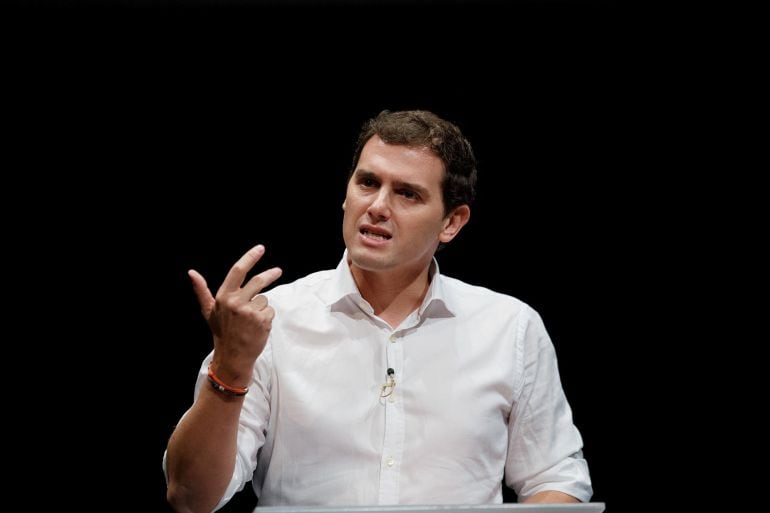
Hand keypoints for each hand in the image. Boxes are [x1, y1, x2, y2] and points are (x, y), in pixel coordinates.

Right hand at [188, 244, 281, 384]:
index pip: (238, 271)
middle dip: (271, 274)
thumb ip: (202, 290)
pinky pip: (270, 311)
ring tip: (251, 321)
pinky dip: (267, 317)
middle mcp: (236, 302)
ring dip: (261, 307)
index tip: (260, 248)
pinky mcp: (262, 320)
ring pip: (264, 299)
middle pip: (258, 281)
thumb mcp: (209, 311)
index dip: (250, 257)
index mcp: (224, 297)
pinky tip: (257, 327)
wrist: (233, 356)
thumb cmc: (222, 331)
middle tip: (278, 271)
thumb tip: (191, 272)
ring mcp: (250, 312)